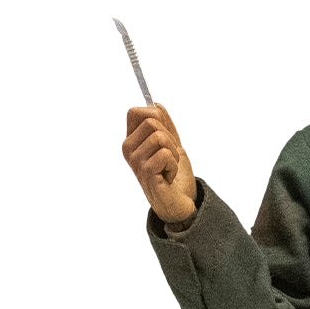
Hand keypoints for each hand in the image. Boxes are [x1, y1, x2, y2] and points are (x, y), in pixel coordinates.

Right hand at [122, 104, 197, 223]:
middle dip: (170, 138)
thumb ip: (165, 124)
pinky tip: (168, 178)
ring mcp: (135, 162)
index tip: (166, 137)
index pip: (136, 112)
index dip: (157, 118)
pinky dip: (174, 165)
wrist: (181, 204)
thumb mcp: (172, 144)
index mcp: (132, 141)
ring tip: (169, 169)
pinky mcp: (145, 174)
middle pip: (151, 121)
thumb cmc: (175, 177)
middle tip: (170, 158)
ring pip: (159, 137)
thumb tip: (155, 104)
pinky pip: (165, 154)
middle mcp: (128, 150)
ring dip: (174, 154)